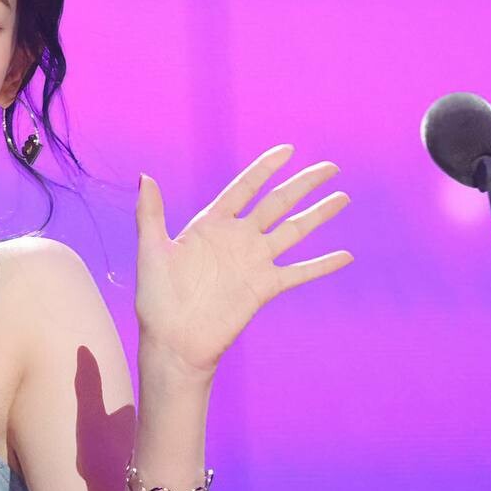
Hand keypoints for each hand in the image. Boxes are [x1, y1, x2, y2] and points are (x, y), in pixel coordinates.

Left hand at [134, 144, 352, 380]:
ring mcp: (253, 262)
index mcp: (211, 225)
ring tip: (343, 198)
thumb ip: (150, 213)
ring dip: (318, 215)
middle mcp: (237, 239)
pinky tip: (346, 256)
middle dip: (303, 184)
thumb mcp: (152, 250)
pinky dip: (322, 265)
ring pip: (294, 231)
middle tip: (330, 167)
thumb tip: (144, 176)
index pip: (244, 188)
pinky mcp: (264, 288)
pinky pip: (299, 272)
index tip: (287, 150)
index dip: (265, 168)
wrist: (174, 340)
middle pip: (277, 203)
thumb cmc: (156, 296)